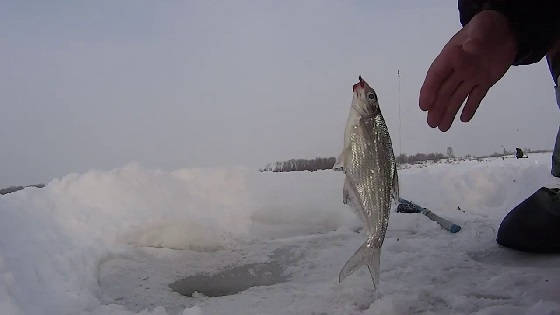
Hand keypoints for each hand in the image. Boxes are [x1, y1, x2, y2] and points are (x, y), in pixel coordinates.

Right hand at [419, 10, 516, 130]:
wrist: (507, 28)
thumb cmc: (489, 26)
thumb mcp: (481, 28)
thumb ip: (473, 41)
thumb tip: (460, 52)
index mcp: (452, 56)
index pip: (437, 75)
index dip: (429, 91)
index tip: (424, 106)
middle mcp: (458, 69)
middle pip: (445, 91)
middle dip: (437, 107)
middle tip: (431, 124)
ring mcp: (471, 76)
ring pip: (457, 97)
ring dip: (449, 112)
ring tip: (442, 128)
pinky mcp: (484, 81)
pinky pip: (476, 97)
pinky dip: (470, 108)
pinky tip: (464, 120)